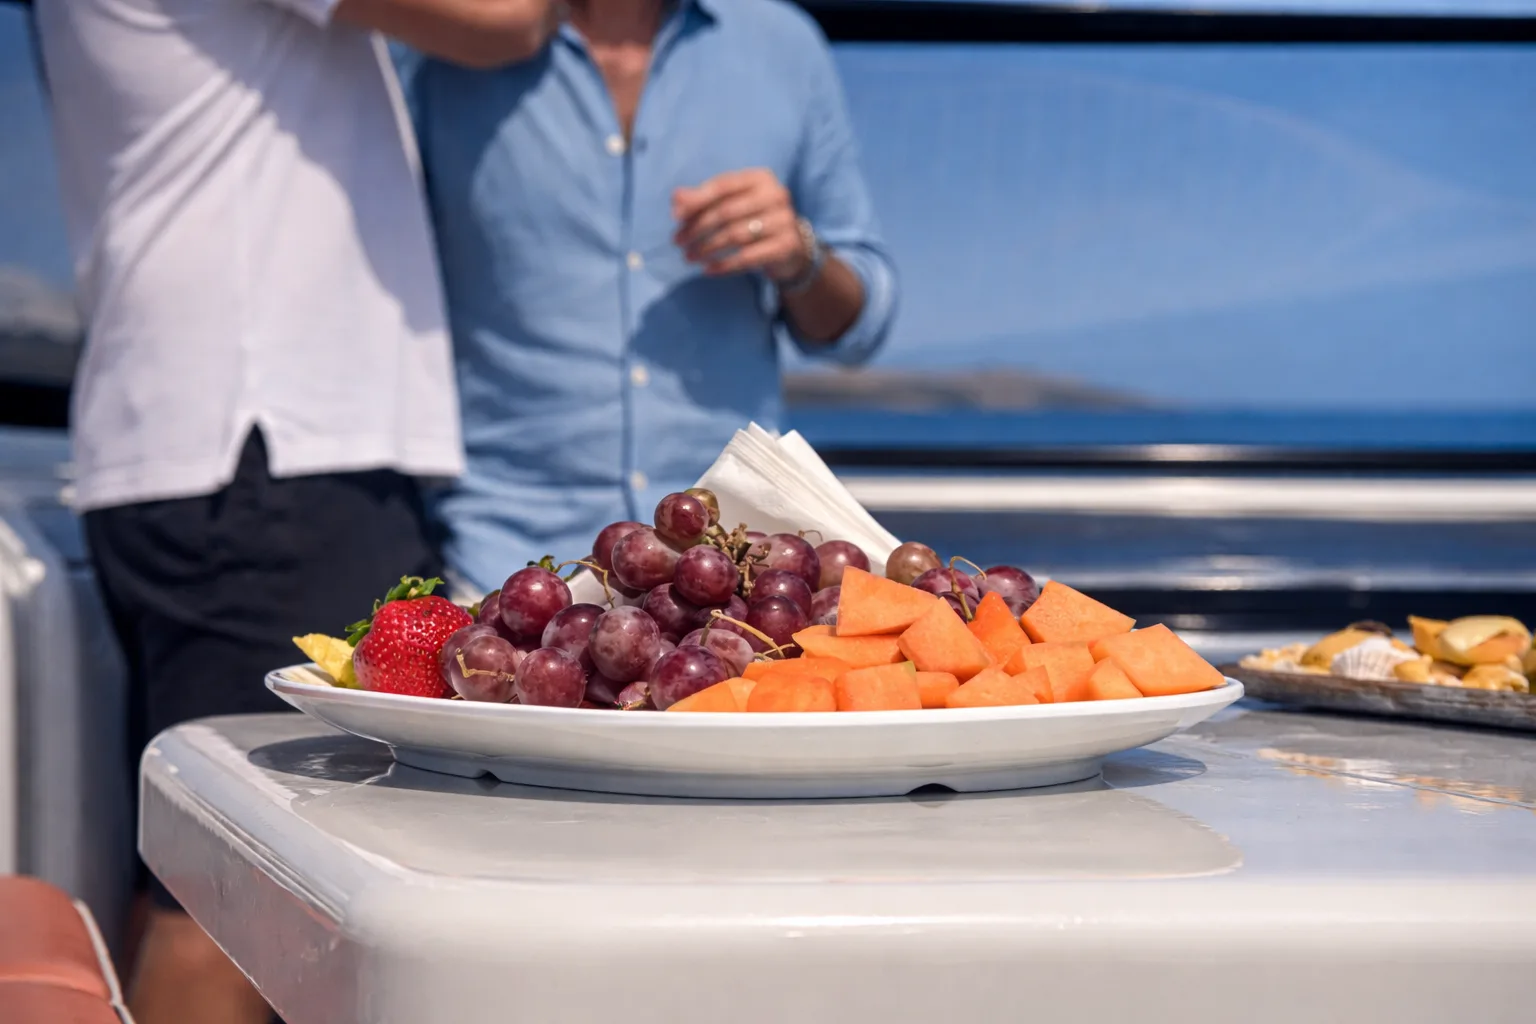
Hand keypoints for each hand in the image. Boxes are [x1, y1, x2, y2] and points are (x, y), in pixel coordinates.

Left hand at [672, 168, 808, 280]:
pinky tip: (708, 270)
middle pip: (726, 212)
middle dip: (698, 228)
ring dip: (707, 248)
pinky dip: (725, 265)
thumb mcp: (731, 203)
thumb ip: (703, 198)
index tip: (675, 217)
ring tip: (689, 257)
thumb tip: (676, 198)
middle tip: (679, 241)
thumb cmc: (754, 218)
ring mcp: (784, 221)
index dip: (696, 201)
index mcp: (760, 178)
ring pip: (735, 235)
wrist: (791, 246)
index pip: (723, 186)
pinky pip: (748, 257)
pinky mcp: (786, 246)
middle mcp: (776, 195)